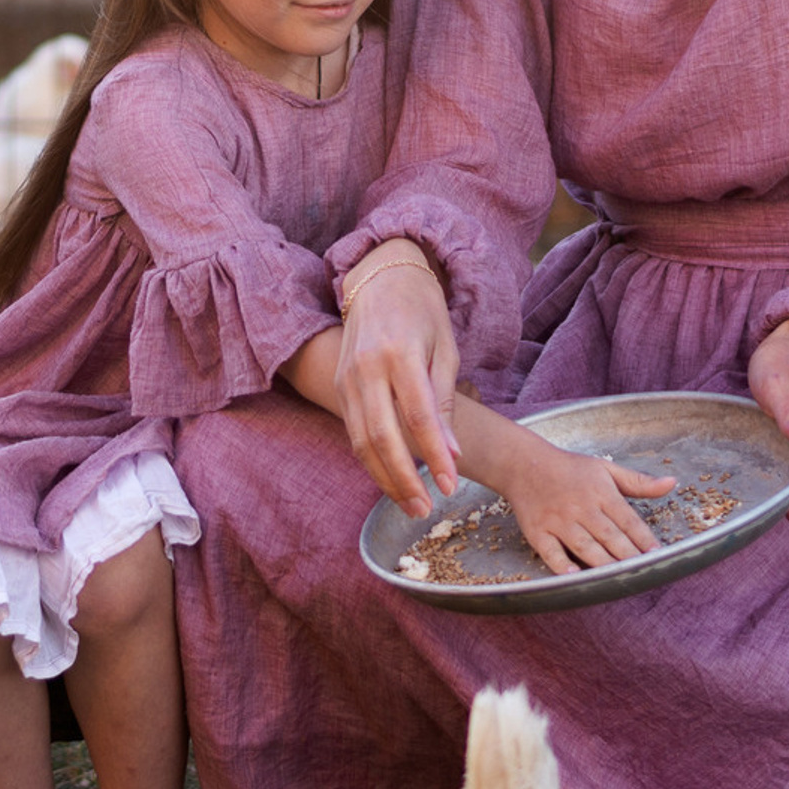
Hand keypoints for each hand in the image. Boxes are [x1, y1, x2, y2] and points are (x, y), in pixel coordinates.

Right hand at [335, 246, 462, 516]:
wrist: (379, 279)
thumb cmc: (422, 312)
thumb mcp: (445, 349)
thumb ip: (445, 401)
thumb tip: (452, 454)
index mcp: (399, 353)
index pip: (419, 417)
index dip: (434, 456)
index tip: (451, 485)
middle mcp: (366, 367)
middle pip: (382, 437)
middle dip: (405, 480)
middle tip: (426, 509)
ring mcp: (346, 378)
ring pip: (361, 442)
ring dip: (385, 479)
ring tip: (411, 505)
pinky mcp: (337, 387)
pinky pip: (353, 432)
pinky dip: (371, 461)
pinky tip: (391, 479)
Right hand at [501, 443, 676, 574]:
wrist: (523, 464)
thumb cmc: (569, 468)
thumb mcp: (605, 468)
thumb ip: (638, 481)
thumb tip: (671, 483)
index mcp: (600, 492)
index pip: (628, 519)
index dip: (644, 538)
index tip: (657, 554)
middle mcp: (581, 507)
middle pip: (609, 536)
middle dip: (628, 555)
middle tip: (644, 572)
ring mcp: (558, 521)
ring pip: (584, 546)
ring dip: (603, 563)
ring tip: (619, 578)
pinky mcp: (538, 531)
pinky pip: (551, 551)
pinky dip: (562, 564)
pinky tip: (575, 575)